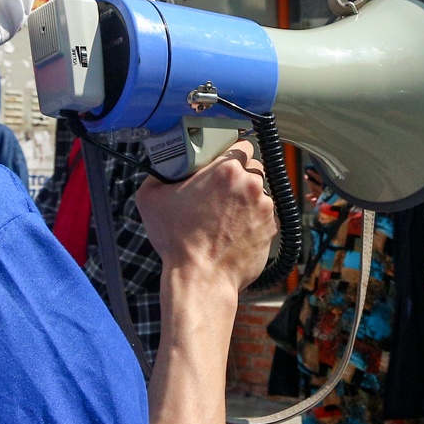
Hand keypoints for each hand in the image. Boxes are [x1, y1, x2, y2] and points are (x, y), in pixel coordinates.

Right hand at [136, 138, 276, 292]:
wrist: (201, 279)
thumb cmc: (177, 241)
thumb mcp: (151, 200)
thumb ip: (155, 175)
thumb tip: (160, 169)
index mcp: (226, 170)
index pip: (242, 144)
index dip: (233, 151)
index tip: (223, 161)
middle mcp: (251, 184)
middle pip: (254, 167)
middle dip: (241, 175)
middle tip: (222, 189)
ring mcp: (265, 207)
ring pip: (261, 192)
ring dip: (248, 198)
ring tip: (227, 214)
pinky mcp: (272, 229)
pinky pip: (265, 216)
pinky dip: (253, 219)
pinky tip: (235, 230)